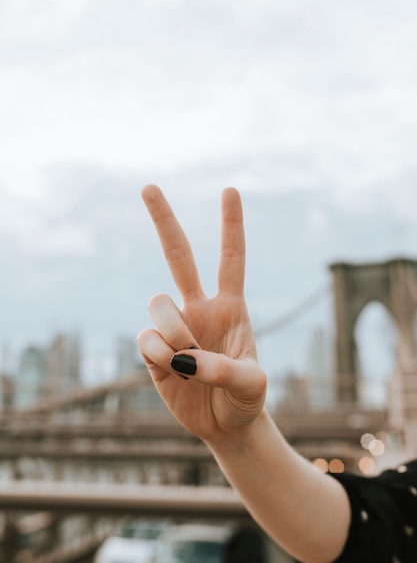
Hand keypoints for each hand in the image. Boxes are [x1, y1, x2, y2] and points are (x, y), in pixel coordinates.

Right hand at [138, 185, 265, 442]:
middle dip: (164, 220)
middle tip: (148, 185)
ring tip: (189, 361)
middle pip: (178, 255)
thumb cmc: (246, 399)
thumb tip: (183, 358)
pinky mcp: (154, 352)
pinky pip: (146, 339)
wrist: (227, 426)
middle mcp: (199, 307)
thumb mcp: (253, 385)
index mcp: (231, 305)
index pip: (231, 258)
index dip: (230, 224)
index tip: (230, 189)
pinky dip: (159, 355)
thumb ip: (225, 369)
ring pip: (158, 303)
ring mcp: (174, 327)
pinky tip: (173, 371)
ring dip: (173, 331)